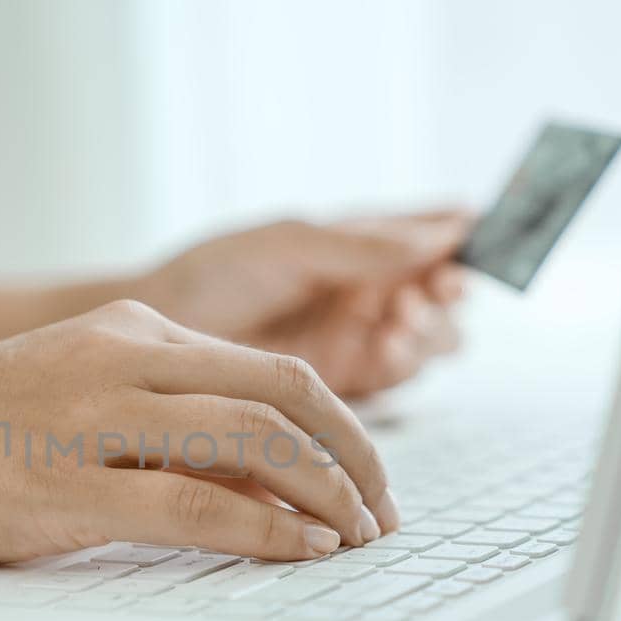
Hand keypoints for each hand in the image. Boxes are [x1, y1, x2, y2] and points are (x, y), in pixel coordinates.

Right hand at [0, 300, 399, 567]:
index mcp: (121, 332)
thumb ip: (157, 436)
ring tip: (354, 537)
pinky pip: (192, 505)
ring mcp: (84, 415)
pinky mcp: (54, 484)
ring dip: (326, 493)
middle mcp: (113, 356)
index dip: (340, 428)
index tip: (365, 480)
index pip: (269, 369)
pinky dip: (263, 531)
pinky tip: (297, 552)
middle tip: (382, 514)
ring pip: (254, 435)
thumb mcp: (65, 410)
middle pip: (285, 390)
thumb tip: (257, 485)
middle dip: (356, 458)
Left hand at [138, 211, 470, 397]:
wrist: (154, 343)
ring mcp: (357, 342)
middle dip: (444, 293)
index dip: (458, 238)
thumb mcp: (286, 244)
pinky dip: (402, 365)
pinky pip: (394, 381)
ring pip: (426, 341)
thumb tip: (445, 230)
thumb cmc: (211, 276)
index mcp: (359, 247)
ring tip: (398, 320)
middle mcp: (366, 295)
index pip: (431, 237)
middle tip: (427, 290)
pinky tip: (385, 349)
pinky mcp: (343, 389)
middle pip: (440, 297)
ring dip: (426, 330)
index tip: (466, 238)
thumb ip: (360, 244)